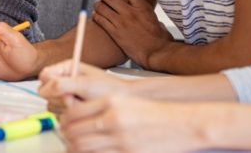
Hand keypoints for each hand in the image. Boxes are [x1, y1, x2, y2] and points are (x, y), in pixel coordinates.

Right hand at [38, 60, 131, 114]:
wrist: (124, 101)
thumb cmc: (109, 89)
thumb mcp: (85, 84)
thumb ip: (62, 84)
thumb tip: (44, 88)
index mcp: (66, 69)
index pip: (44, 76)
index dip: (51, 85)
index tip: (64, 90)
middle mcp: (63, 81)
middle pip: (46, 93)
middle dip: (61, 98)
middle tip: (75, 98)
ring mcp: (65, 96)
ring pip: (51, 105)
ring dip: (66, 108)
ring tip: (82, 104)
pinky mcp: (68, 109)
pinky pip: (59, 115)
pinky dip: (70, 115)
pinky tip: (83, 111)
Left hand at [60, 96, 204, 152]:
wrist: (184, 124)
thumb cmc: (156, 113)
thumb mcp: (125, 103)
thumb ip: (102, 109)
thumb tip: (78, 118)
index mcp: (110, 102)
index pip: (73, 113)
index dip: (65, 121)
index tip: (65, 125)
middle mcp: (112, 119)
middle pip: (74, 131)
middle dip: (67, 137)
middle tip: (68, 139)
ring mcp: (120, 139)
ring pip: (82, 146)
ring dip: (75, 149)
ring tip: (76, 148)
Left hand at [93, 0, 172, 68]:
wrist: (156, 53)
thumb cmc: (160, 39)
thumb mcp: (156, 21)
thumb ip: (147, 14)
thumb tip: (145, 12)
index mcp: (142, 7)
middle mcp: (130, 13)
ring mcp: (121, 22)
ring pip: (102, 7)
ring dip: (97, 4)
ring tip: (97, 4)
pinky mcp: (115, 33)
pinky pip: (100, 20)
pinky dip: (96, 16)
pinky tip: (96, 16)